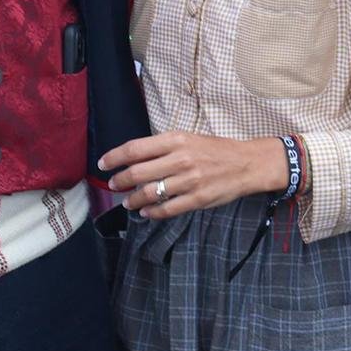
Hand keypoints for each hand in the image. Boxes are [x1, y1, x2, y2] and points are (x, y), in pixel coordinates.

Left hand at [100, 131, 291, 217]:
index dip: (114, 157)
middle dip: (120, 180)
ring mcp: (189, 181)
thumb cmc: (216, 150)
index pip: (135, 148)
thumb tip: (134, 158)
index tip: (103, 164)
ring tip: (128, 202)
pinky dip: (152, 212)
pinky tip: (146, 212)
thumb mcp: (188, 138)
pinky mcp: (197, 199)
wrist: (247, 163)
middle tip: (114, 185)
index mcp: (176, 140)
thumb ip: (162, 147)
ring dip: (133, 200)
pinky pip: (167, 209)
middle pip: (137, 172)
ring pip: (149, 193)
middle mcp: (180, 159)